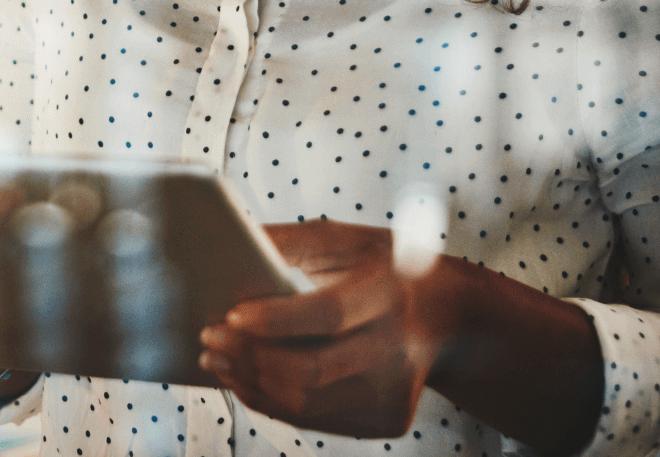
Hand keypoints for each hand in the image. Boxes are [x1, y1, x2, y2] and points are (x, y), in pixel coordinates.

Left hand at [197, 220, 452, 438]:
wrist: (450, 316)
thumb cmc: (385, 268)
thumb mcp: (350, 239)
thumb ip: (291, 242)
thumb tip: (226, 244)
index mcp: (390, 294)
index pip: (327, 315)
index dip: (274, 319)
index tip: (228, 314)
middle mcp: (397, 349)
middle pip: (311, 371)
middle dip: (250, 359)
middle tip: (209, 339)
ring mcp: (395, 393)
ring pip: (308, 405)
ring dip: (252, 385)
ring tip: (218, 360)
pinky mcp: (389, 419)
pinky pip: (317, 420)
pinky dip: (273, 403)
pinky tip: (248, 380)